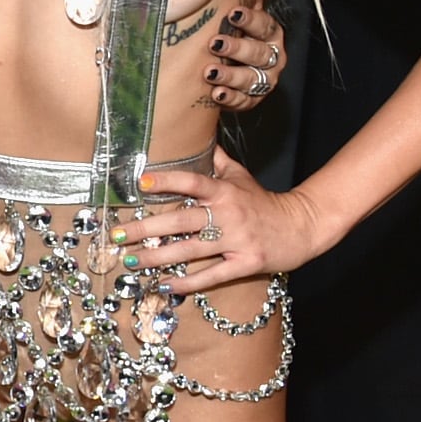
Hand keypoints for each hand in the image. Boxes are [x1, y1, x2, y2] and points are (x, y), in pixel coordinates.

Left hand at [118, 150, 331, 295]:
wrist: (303, 226)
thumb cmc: (263, 202)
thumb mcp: (241, 177)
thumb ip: (216, 161)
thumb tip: (197, 135)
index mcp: (224, 192)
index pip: (193, 182)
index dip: (168, 181)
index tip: (140, 183)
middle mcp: (229, 215)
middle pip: (181, 221)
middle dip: (146, 229)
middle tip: (117, 235)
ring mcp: (238, 240)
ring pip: (190, 250)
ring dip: (158, 257)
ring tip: (130, 261)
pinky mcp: (246, 263)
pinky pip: (212, 275)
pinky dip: (187, 282)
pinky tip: (164, 285)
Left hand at [199, 0, 292, 108]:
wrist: (224, 64)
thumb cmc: (235, 30)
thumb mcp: (245, 7)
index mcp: (270, 33)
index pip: (265, 25)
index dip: (251, 19)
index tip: (233, 13)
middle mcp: (271, 57)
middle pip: (259, 53)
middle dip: (239, 48)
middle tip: (216, 43)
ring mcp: (262, 80)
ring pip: (252, 79)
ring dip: (231, 74)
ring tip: (210, 71)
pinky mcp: (249, 100)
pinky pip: (243, 101)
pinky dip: (229, 98)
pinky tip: (215, 93)